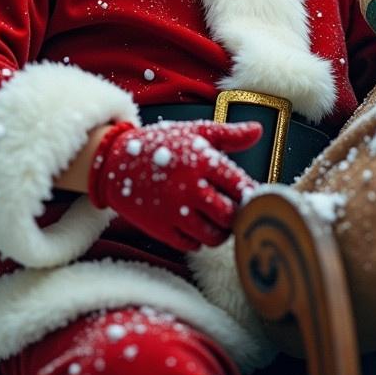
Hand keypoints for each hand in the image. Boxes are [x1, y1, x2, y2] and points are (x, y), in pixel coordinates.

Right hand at [88, 120, 260, 250]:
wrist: (116, 161)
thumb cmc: (162, 144)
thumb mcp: (194, 132)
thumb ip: (229, 135)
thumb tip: (259, 130)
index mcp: (201, 161)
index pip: (241, 187)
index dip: (250, 195)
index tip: (251, 196)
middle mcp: (189, 187)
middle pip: (230, 216)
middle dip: (237, 216)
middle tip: (236, 212)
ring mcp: (173, 210)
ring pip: (213, 236)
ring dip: (220, 232)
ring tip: (218, 221)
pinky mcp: (160, 228)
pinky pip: (192, 245)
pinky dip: (199, 240)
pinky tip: (196, 225)